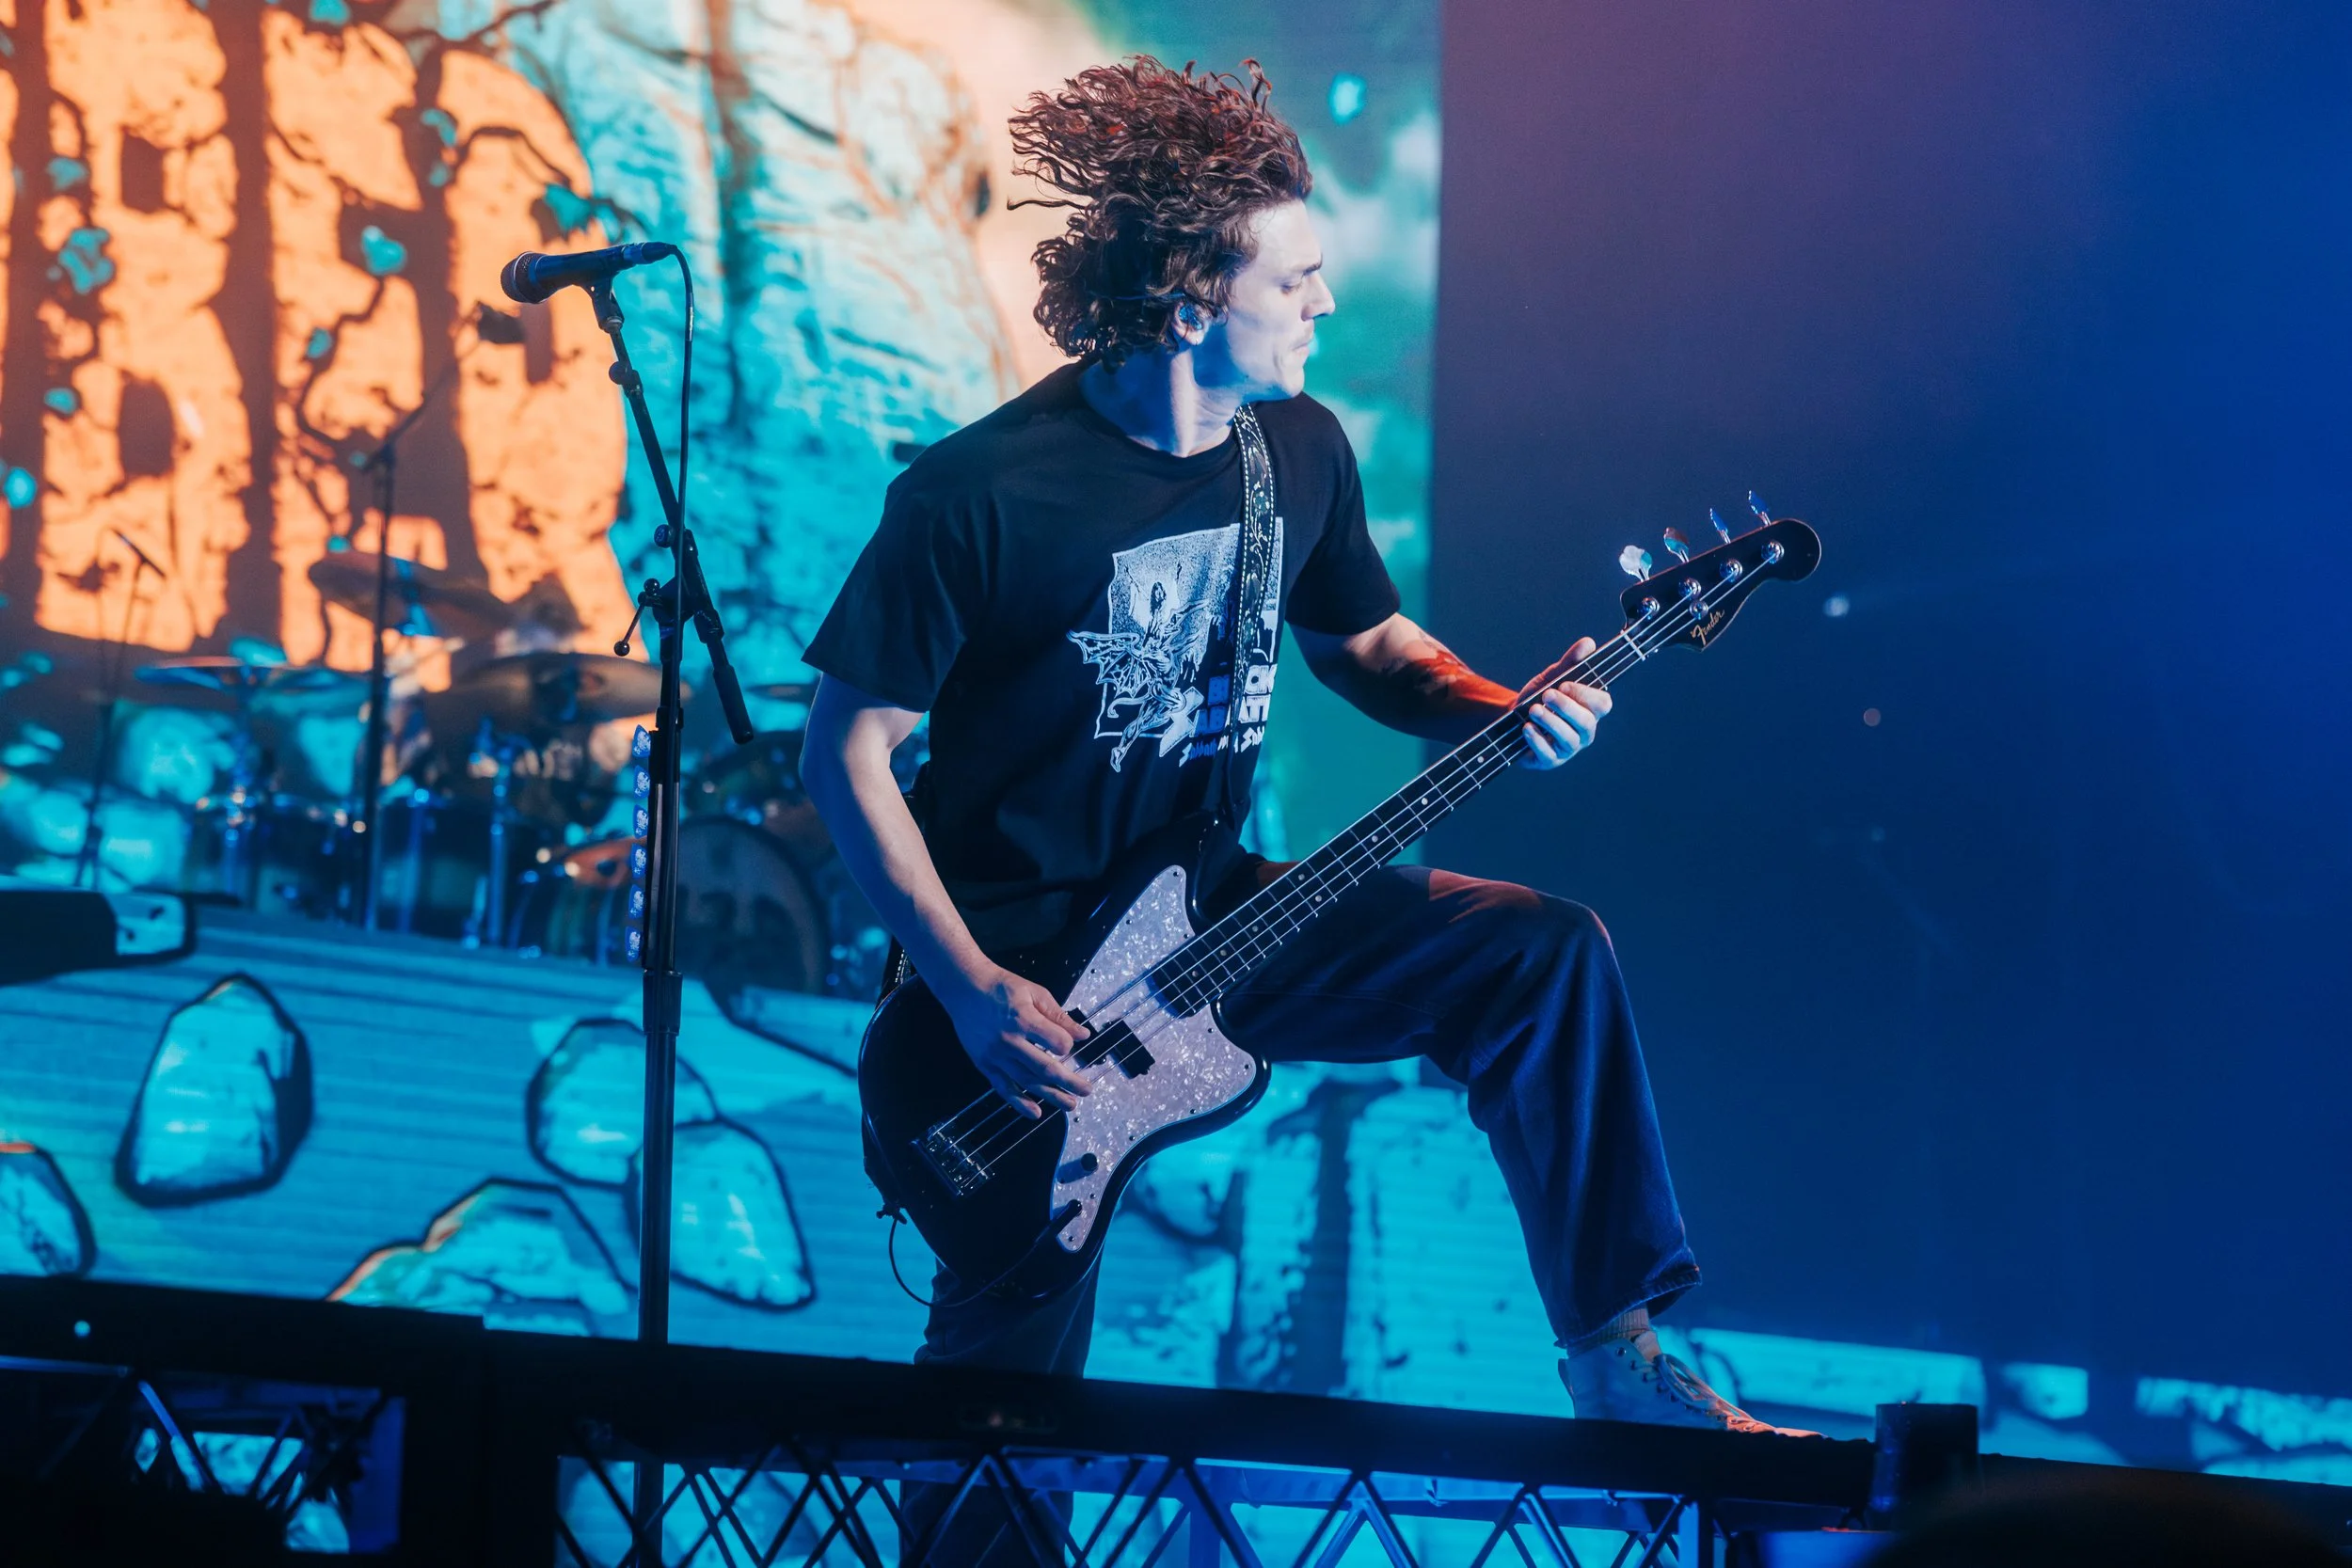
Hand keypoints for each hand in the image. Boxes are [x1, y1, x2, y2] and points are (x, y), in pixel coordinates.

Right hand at [938, 963, 1094, 1119]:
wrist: (964, 988)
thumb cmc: (1001, 987)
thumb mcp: (1034, 993)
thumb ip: (1058, 1016)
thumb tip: (1083, 1035)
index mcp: (1024, 1019)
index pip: (1057, 1042)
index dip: (1068, 1046)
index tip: (1069, 1044)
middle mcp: (1009, 1041)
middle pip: (1045, 1068)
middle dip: (1069, 1082)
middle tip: (1086, 1090)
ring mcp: (995, 1055)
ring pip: (1027, 1081)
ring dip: (1050, 1095)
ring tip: (1070, 1104)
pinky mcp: (984, 1064)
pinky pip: (1003, 1088)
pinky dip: (1019, 1103)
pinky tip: (1035, 1113)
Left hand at [1514, 636, 1611, 769]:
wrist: (1510, 719)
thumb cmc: (1539, 698)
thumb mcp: (1552, 678)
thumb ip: (1570, 662)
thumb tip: (1587, 643)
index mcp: (1589, 710)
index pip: (1603, 704)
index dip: (1586, 694)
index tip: (1565, 683)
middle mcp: (1583, 732)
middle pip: (1587, 723)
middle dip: (1566, 707)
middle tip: (1546, 694)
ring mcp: (1567, 749)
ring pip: (1569, 739)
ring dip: (1551, 722)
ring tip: (1533, 710)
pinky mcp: (1549, 761)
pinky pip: (1549, 755)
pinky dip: (1537, 740)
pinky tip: (1527, 728)